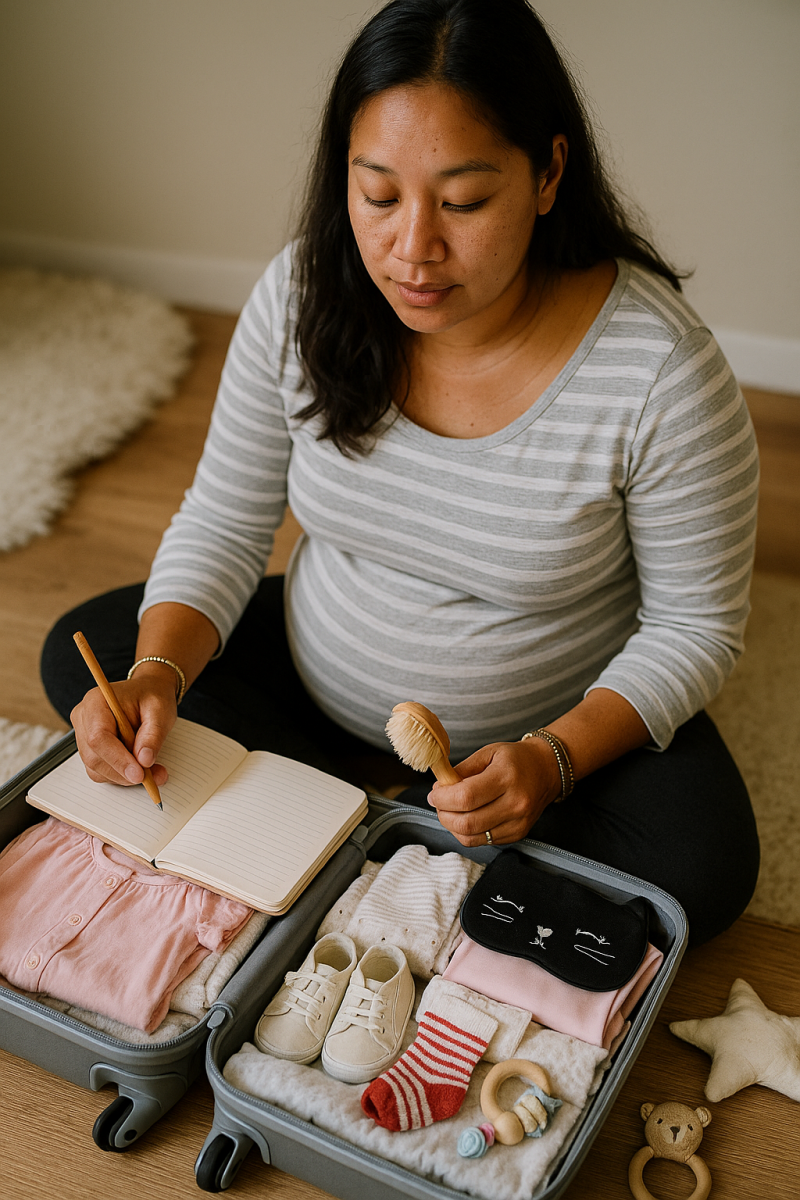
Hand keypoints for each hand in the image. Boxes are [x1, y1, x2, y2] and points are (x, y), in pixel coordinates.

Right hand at [70, 669, 176, 787]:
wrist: (147, 693)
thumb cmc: (151, 697)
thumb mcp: (160, 711)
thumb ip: (153, 735)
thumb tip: (144, 761)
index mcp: (96, 701)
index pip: (98, 737)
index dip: (118, 759)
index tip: (139, 774)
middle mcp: (83, 718)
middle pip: (94, 757)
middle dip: (124, 771)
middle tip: (153, 776)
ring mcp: (83, 734)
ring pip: (96, 768)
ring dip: (124, 776)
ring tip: (152, 770)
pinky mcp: (89, 749)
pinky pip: (100, 771)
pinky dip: (121, 775)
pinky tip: (139, 767)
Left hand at [427, 738, 561, 846]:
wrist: (547, 770)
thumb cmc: (515, 759)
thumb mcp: (488, 753)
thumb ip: (462, 770)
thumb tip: (440, 788)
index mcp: (506, 778)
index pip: (466, 797)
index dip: (443, 798)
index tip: (434, 793)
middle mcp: (515, 803)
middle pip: (467, 822)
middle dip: (444, 814)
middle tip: (438, 803)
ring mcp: (518, 823)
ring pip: (472, 837)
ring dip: (452, 826)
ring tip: (450, 810)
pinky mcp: (517, 834)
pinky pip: (482, 842)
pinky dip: (466, 833)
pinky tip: (465, 818)